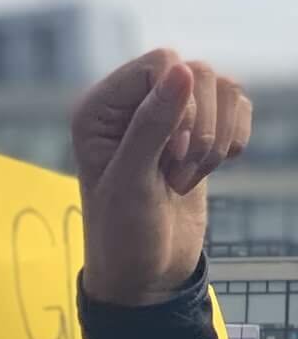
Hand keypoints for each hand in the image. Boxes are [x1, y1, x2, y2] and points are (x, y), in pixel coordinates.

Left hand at [73, 49, 251, 306]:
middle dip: (199, 128)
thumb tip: (183, 69)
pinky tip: (207, 171)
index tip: (168, 155)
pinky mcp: (198, 131)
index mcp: (100, 108)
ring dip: (215, 139)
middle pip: (196, 71)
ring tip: (185, 178)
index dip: (178, 105)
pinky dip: (233, 140)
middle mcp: (131, 104)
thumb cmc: (123, 236)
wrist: (145, 275)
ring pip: (222, 87)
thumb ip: (152, 125)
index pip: (161, 63)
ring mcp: (167, 115)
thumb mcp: (131, 182)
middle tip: (175, 173)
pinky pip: (238, 106)